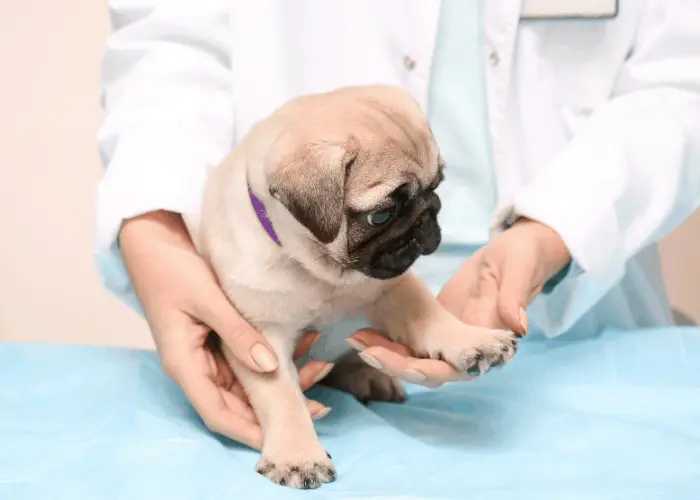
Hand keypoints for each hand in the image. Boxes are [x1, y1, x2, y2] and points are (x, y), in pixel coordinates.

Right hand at [119, 211, 333, 448]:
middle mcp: (195, 367)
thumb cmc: (172, 270)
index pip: (219, 414)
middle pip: (237, 402)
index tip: (284, 436)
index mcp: (185, 365)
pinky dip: (273, 355)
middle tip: (318, 403)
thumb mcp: (207, 300)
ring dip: (280, 378)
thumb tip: (270, 366)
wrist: (152, 241)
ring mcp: (206, 354)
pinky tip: (303, 344)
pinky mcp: (216, 340)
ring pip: (246, 381)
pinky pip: (246, 358)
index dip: (250, 430)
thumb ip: (238, 334)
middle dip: (275, 405)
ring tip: (319, 366)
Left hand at [345, 218, 570, 385]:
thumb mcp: (519, 272)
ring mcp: (445, 341)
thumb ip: (515, 298)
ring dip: (384, 352)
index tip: (399, 362)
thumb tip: (518, 328)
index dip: (426, 369)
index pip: (453, 368)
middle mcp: (465, 350)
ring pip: (411, 358)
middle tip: (364, 347)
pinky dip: (384, 340)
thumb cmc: (522, 260)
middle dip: (393, 362)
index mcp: (488, 344)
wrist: (515, 253)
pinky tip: (360, 332)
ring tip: (356, 338)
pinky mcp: (432, 329)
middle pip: (424, 368)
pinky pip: (405, 343)